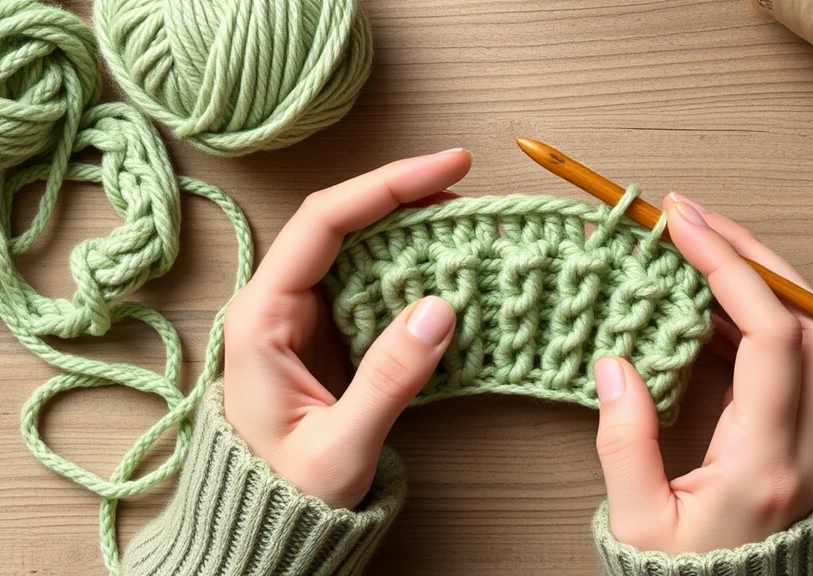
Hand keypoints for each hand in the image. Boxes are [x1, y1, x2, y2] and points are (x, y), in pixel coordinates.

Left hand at [222, 149, 471, 508]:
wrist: (268, 526)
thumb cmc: (288, 491)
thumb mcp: (340, 444)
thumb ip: (388, 378)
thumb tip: (440, 308)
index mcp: (262, 317)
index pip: (324, 223)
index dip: (387, 185)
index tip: (447, 168)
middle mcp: (278, 303)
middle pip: (343, 222)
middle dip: (405, 199)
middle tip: (466, 193)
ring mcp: (303, 316)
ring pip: (359, 249)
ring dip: (411, 232)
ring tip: (464, 226)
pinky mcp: (328, 334)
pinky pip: (371, 284)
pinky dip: (410, 271)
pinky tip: (445, 270)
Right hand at [593, 193, 812, 553]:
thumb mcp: (638, 523)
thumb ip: (625, 443)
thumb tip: (615, 365)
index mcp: (766, 463)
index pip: (772, 337)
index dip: (732, 268)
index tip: (684, 225)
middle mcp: (807, 446)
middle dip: (756, 255)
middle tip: (697, 219)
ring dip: (763, 281)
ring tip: (701, 248)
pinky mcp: (807, 441)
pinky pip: (798, 360)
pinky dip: (760, 317)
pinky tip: (713, 306)